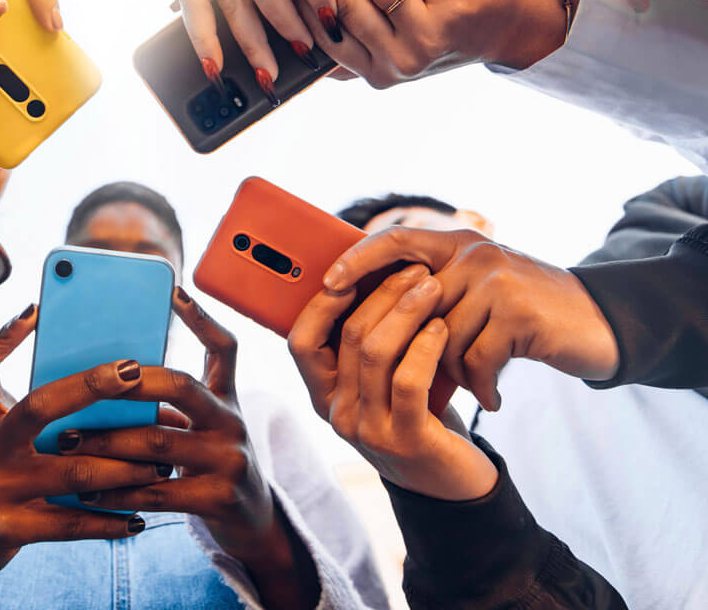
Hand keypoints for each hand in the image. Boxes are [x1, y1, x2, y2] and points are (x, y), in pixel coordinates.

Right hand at [0, 307, 157, 608]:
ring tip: (161, 463)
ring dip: (123, 467)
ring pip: (72, 472)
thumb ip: (28, 407)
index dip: (3, 337)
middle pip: (40, 406)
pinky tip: (138, 519)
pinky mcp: (7, 530)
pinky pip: (70, 524)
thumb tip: (95, 374)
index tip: (40, 311)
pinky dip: (109, 521)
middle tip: (137, 375)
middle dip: (91, 386)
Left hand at [61, 289, 319, 607]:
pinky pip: (156, 491)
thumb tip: (101, 383)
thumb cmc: (210, 466)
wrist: (254, 524)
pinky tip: (87, 492)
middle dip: (129, 383)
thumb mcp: (204, 427)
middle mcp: (232, 422)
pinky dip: (117, 492)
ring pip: (157, 442)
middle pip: (180, 386)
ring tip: (66, 441)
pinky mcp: (219, 499)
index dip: (202, 318)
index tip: (175, 291)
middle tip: (87, 384)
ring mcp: (230, 460)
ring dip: (105, 442)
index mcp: (227, 398)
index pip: (224, 348)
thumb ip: (171, 405)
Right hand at [290, 266, 497, 499]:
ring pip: (375, 353)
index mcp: (322, 395)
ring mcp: (367, 430)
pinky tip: (441, 327)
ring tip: (433, 287)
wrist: (452, 482)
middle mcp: (336, 414)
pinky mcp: (405, 441)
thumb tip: (366, 276)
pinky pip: (407, 381)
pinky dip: (425, 346)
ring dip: (406, 311)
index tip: (353, 270)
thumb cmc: (417, 416)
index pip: (300, 341)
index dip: (321, 303)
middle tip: (415, 269)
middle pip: (347, 336)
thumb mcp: (380, 383)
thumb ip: (365, 347)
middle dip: (382, 293)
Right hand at [304, 0, 567, 87]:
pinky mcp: (456, 4)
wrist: (507, 30)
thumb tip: (299, 37)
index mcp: (378, 75)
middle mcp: (401, 61)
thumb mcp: (393, 53)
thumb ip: (353, 53)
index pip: (327, 33)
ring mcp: (429, 36)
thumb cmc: (441, 34)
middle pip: (346, 6)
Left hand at [322, 228, 618, 409]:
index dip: (358, 260)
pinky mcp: (518, 312)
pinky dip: (481, 385)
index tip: (329, 285)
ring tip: (472, 385)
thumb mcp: (475, 291)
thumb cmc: (521, 315)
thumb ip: (431, 292)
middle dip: (411, 348)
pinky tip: (491, 398)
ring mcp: (497, 280)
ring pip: (442, 338)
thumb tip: (362, 313)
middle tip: (415, 379)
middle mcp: (474, 253)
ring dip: (453, 372)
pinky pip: (475, 358)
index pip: (394, 239)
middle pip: (412, 305)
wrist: (596, 324)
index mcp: (456, 243)